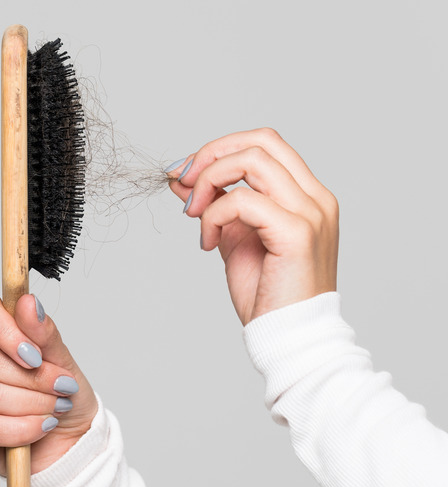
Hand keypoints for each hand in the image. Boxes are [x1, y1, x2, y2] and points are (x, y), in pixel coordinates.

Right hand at [0, 293, 97, 475]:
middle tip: (61, 388)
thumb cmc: (59, 394)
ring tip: (54, 410)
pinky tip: (39, 427)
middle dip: (30, 378)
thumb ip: (43, 332)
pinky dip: (19, 429)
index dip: (8, 331)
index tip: (36, 356)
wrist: (68, 440)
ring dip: (31, 404)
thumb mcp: (62, 360)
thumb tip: (28, 302)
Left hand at [167, 128, 338, 324]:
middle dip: (211, 154)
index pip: (265, 143)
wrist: (287, 336)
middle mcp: (315, 197)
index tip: (185, 173)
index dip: (220, 149)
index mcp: (306, 195)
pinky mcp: (297, 232)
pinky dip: (214, 216)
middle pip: (260, 140)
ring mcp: (310, 212)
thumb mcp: (232, 237)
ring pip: (252, 160)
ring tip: (194, 215)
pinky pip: (243, 201)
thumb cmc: (267, 294)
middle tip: (183, 183)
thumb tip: (180, 178)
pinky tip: (207, 242)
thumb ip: (213, 205)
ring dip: (209, 181)